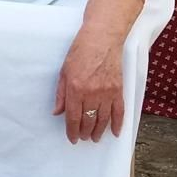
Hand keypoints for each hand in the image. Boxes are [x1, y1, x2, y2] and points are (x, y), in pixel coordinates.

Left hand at [54, 27, 124, 143]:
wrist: (102, 38)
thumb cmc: (81, 51)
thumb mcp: (64, 71)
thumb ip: (61, 94)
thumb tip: (57, 112)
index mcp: (75, 89)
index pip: (73, 117)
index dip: (72, 131)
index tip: (72, 138)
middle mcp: (91, 93)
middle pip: (88, 121)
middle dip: (85, 132)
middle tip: (83, 137)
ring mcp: (107, 92)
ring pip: (103, 119)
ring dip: (99, 131)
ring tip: (95, 137)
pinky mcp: (118, 89)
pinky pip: (119, 111)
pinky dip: (117, 123)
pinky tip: (115, 132)